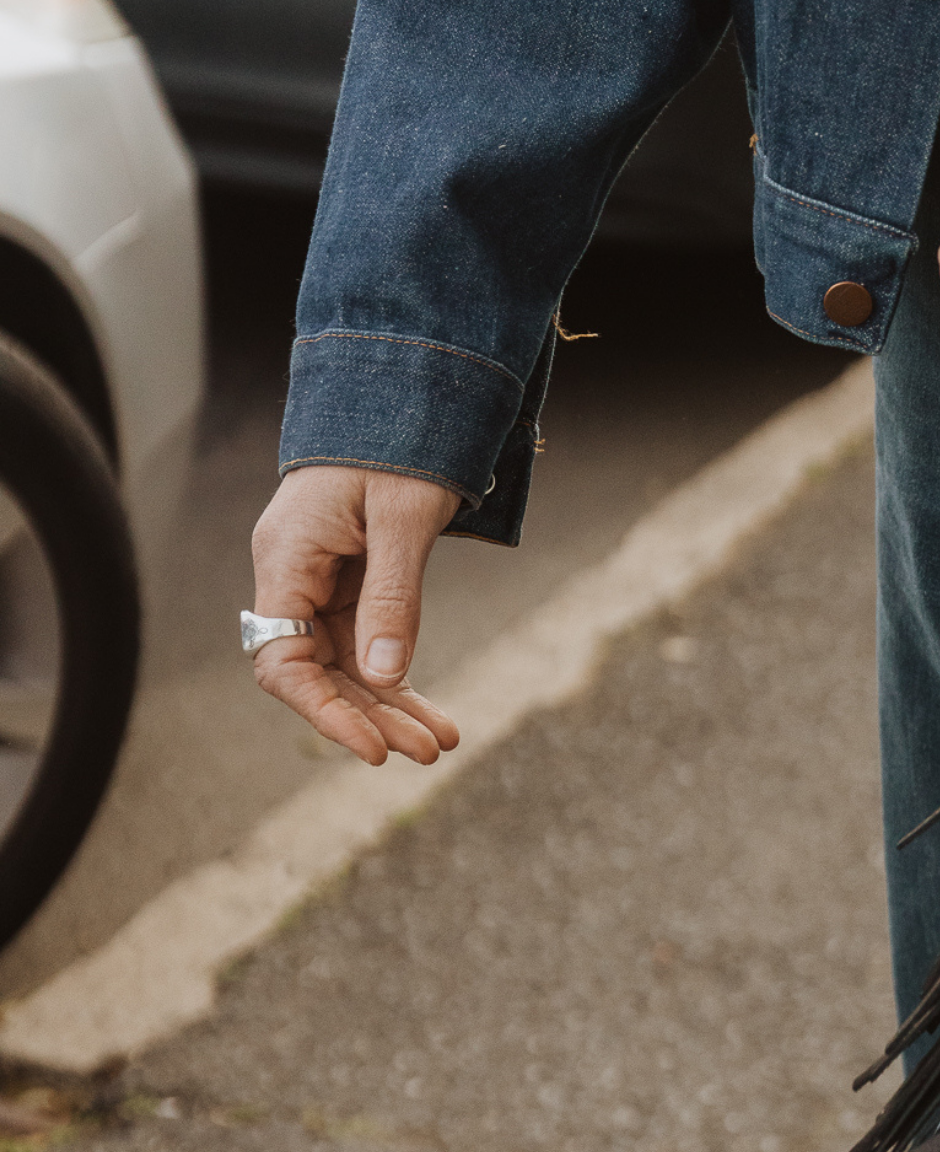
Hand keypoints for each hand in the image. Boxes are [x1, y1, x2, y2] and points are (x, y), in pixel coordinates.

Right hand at [248, 466, 463, 765]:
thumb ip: (393, 597)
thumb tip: (384, 676)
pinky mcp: (351, 587)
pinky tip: (434, 716)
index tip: (371, 747)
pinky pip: (370, 648)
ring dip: (391, 708)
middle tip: (430, 753)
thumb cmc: (397, 444)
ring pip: (348, 667)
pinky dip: (399, 682)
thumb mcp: (403, 520)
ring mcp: (321, 585)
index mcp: (287, 558)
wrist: (403, 396)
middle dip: (371, 716)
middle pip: (318, 672)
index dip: (322, 709)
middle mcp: (294, 578)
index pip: (282, 659)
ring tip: (442, 743)